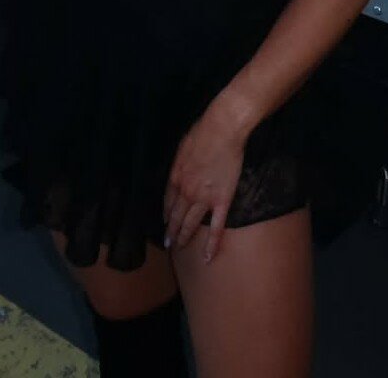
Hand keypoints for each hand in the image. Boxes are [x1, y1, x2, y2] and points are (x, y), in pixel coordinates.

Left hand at [163, 108, 246, 262]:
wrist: (221, 131)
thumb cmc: (203, 132)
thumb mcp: (182, 146)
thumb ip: (180, 161)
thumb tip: (181, 166)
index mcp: (175, 177)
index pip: (167, 201)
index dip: (166, 213)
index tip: (166, 222)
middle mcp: (185, 191)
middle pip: (176, 216)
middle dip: (171, 231)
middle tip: (169, 243)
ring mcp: (203, 199)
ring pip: (191, 224)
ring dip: (184, 238)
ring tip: (180, 248)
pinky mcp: (221, 201)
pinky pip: (216, 227)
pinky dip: (212, 244)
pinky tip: (208, 257)